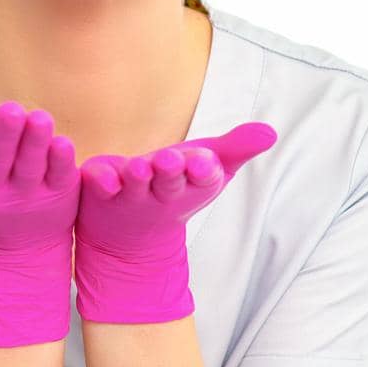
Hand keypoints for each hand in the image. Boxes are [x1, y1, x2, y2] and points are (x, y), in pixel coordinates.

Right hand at [0, 100, 79, 346]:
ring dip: (35, 142)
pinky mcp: (57, 197)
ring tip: (40, 119)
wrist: (11, 246)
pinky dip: (61, 162)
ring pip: (30, 167)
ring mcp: (25, 196)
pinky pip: (58, 177)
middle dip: (4, 135)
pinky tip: (62, 144)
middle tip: (11, 109)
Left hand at [74, 121, 276, 323]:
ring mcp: (130, 195)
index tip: (205, 161)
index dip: (204, 171)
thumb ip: (237, 148)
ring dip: (136, 177)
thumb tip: (271, 132)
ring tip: (138, 167)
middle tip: (171, 158)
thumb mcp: (211, 167)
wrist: (132, 234)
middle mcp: (162, 193)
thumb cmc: (179, 187)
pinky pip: (98, 187)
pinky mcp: (100, 192)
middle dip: (171, 172)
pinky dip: (98, 180)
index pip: (203, 179)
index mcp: (191, 185)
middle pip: (169, 183)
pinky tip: (97, 172)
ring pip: (134, 186)